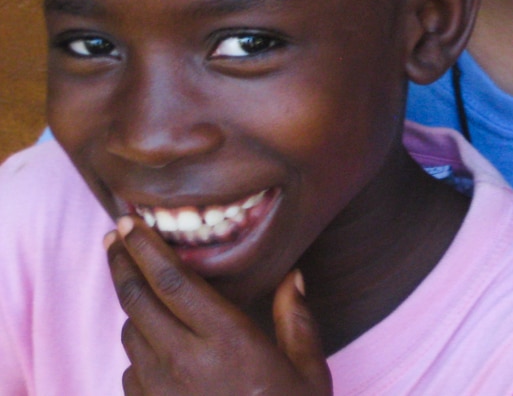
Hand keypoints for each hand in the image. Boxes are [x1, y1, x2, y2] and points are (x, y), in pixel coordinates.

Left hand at [105, 216, 332, 395]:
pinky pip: (131, 375)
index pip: (172, 280)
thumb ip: (296, 318)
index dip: (145, 247)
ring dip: (133, 310)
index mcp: (228, 339)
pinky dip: (139, 354)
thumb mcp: (309, 369)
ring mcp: (162, 394)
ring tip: (145, 294)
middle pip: (137, 300)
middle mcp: (187, 362)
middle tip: (115, 237)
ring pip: (131, 336)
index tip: (129, 221)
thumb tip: (293, 275)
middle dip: (122, 263)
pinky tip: (158, 352)